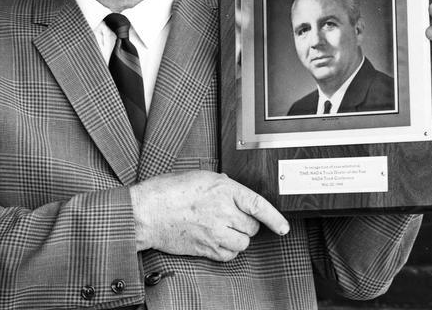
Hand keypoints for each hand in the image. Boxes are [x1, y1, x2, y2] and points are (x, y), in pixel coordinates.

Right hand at [129, 170, 289, 261]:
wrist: (148, 211)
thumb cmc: (169, 190)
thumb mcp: (201, 176)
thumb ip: (222, 184)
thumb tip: (234, 193)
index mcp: (223, 189)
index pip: (258, 205)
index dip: (275, 218)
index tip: (284, 227)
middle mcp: (222, 211)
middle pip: (252, 226)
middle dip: (247, 223)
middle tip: (232, 216)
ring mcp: (214, 232)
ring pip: (243, 243)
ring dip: (238, 237)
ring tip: (224, 228)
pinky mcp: (205, 249)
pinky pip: (229, 255)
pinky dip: (228, 249)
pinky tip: (218, 239)